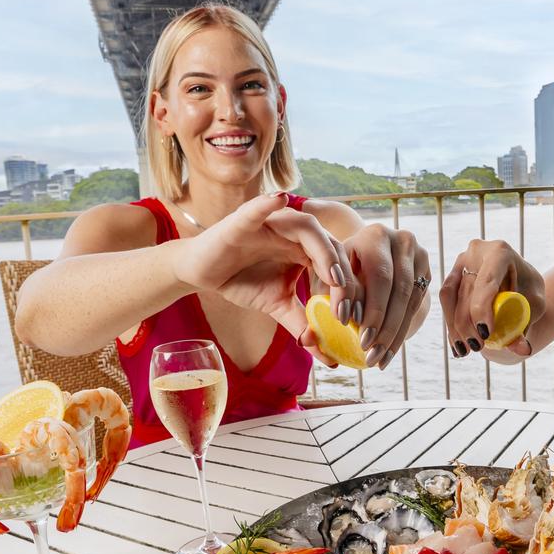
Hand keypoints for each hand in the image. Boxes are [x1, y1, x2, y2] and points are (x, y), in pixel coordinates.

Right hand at [175, 193, 356, 364]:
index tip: (351, 319)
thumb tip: (325, 355)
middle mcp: (296, 233)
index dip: (350, 290)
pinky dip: (269, 203)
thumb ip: (302, 324)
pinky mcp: (244, 220)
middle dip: (343, 279)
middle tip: (344, 311)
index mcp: (308, 250)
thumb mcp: (278, 305)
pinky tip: (279, 199)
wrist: (202, 272)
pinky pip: (259, 208)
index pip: (339, 265)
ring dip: (324, 252)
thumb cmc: (243, 280)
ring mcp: (273, 223)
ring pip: (309, 227)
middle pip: (332, 247)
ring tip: (333, 277)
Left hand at [308, 223, 429, 369]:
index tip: (356, 335)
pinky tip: (389, 350)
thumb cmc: (341, 269)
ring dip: (394, 333)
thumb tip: (313, 335)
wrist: (367, 255)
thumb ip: (322, 301)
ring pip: (410, 300)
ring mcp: (419, 255)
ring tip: (378, 358)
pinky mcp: (427, 271)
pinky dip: (402, 331)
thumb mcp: (329, 277)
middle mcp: (402, 241)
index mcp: (375, 236)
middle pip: (399, 289)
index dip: (369, 307)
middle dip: (383, 324)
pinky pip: (418, 305)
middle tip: (369, 353)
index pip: (378, 275)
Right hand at [440, 239, 544, 357]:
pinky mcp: (452, 275)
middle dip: (468, 323)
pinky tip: (457, 345)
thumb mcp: (535, 307)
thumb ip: (526, 325)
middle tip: (478, 346)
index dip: (482, 307)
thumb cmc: (528, 291)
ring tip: (466, 350)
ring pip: (451, 297)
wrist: (519, 282)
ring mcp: (461, 262)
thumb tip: (523, 349)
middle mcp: (476, 252)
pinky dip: (451, 324)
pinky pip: (446, 301)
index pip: (486, 281)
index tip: (486, 333)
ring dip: (456, 327)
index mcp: (500, 252)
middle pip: (466, 291)